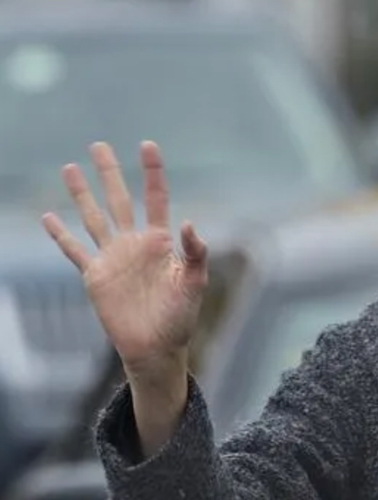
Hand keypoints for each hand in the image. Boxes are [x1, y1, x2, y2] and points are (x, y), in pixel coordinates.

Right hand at [42, 141, 207, 376]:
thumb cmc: (181, 317)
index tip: (147, 146)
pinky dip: (61, 235)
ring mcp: (113, 258)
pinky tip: (49, 217)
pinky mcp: (95, 276)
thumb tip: (189, 223)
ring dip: (81, 194)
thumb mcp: (194, 283)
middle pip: (119, 199)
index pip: (155, 198)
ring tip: (70, 168)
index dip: (152, 172)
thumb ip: (195, 253)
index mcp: (160, 241)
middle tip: (98, 145)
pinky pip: (74, 251)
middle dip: (109, 172)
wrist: (156, 347)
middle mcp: (134, 243)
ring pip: (93, 217)